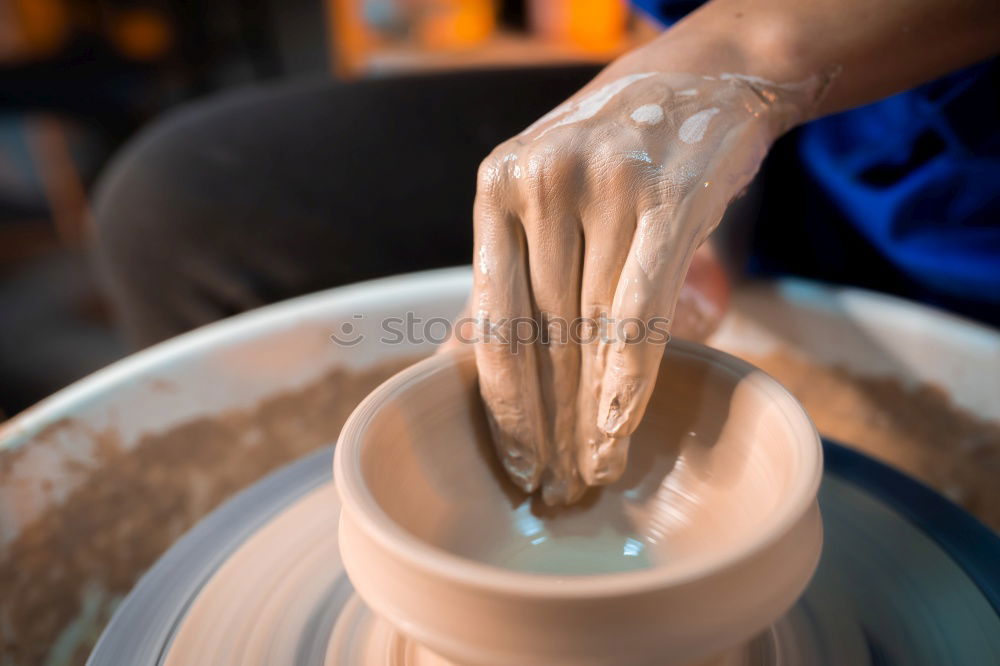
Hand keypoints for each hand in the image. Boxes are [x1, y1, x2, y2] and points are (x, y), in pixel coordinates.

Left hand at [472, 61, 814, 503]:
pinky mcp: (668, 200)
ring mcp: (604, 186)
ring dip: (589, 413)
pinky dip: (629, 375)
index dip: (502, 399)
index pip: (492, 315)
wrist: (702, 76)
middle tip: (554, 485)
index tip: (514, 460)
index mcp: (498, 188)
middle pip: (540, 332)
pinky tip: (618, 426)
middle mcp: (542, 183)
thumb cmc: (613, 154)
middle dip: (547, 420)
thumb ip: (505, 275)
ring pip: (589, 328)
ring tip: (592, 470)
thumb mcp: (543, 197)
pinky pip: (640, 307)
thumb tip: (451, 362)